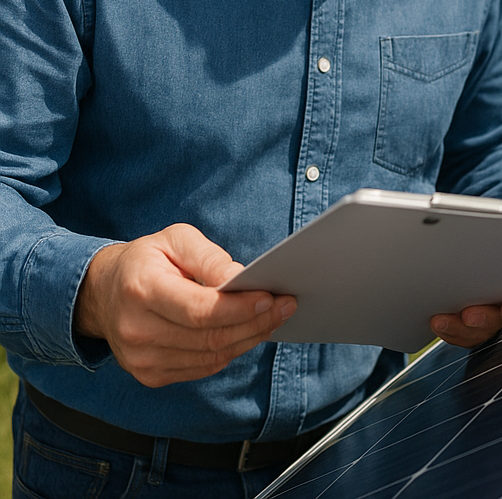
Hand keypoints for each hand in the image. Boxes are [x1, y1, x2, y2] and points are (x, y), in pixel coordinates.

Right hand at [74, 223, 295, 387]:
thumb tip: (240, 278)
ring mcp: (141, 359)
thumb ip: (209, 258)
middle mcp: (137, 331)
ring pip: (210, 356)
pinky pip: (202, 368)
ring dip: (249, 338)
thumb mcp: (175, 240)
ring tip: (274, 318)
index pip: (199, 310)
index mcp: (141, 290)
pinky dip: (230, 351)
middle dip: (255, 323)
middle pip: (209, 337)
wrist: (102, 293)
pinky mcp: (150, 375)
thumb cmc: (146, 260)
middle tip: (286, 306)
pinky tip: (248, 332)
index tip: (270, 297)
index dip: (239, 308)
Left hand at [428, 213, 501, 347]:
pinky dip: (445, 329)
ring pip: (474, 332)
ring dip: (460, 328)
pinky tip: (432, 316)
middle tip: (472, 311)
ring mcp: (484, 318)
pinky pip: (453, 333)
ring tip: (442, 315)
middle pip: (497, 320)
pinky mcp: (461, 322)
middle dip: (486, 318)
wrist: (493, 247)